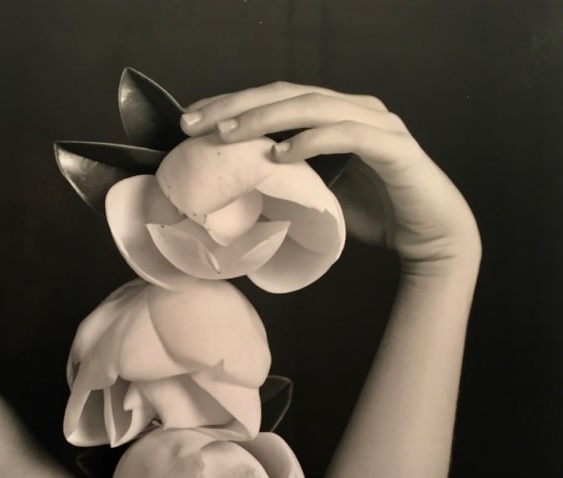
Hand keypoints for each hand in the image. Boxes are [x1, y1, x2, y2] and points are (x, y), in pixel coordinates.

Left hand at [180, 82, 480, 276]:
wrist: (432, 236)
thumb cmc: (379, 215)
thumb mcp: (323, 195)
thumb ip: (294, 180)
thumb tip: (248, 186)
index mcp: (335, 116)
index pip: (277, 100)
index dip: (234, 106)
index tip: (193, 123)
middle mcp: (354, 108)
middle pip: (287, 94)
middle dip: (237, 105)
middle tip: (195, 122)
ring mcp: (375, 122)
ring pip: (312, 106)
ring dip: (266, 118)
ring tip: (228, 134)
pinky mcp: (393, 145)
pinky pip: (347, 134)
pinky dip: (312, 141)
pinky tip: (281, 152)